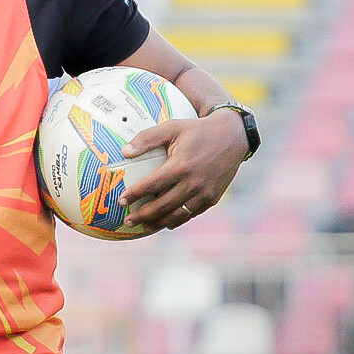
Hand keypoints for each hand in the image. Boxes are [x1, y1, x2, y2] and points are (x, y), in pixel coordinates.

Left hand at [117, 109, 247, 230]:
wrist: (232, 137)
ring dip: (158, 223)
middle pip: (162, 206)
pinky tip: (163, 222)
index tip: (121, 200)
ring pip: (177, 215)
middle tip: (128, 220)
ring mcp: (205, 193)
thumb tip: (124, 152)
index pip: (152, 185)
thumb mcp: (172, 127)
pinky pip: (190, 214)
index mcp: (181, 166)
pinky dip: (175, 220)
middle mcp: (194, 183)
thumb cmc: (197, 130)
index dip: (135, 194)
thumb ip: (147, 138)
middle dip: (143, 215)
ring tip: (143, 226)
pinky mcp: (212, 199)